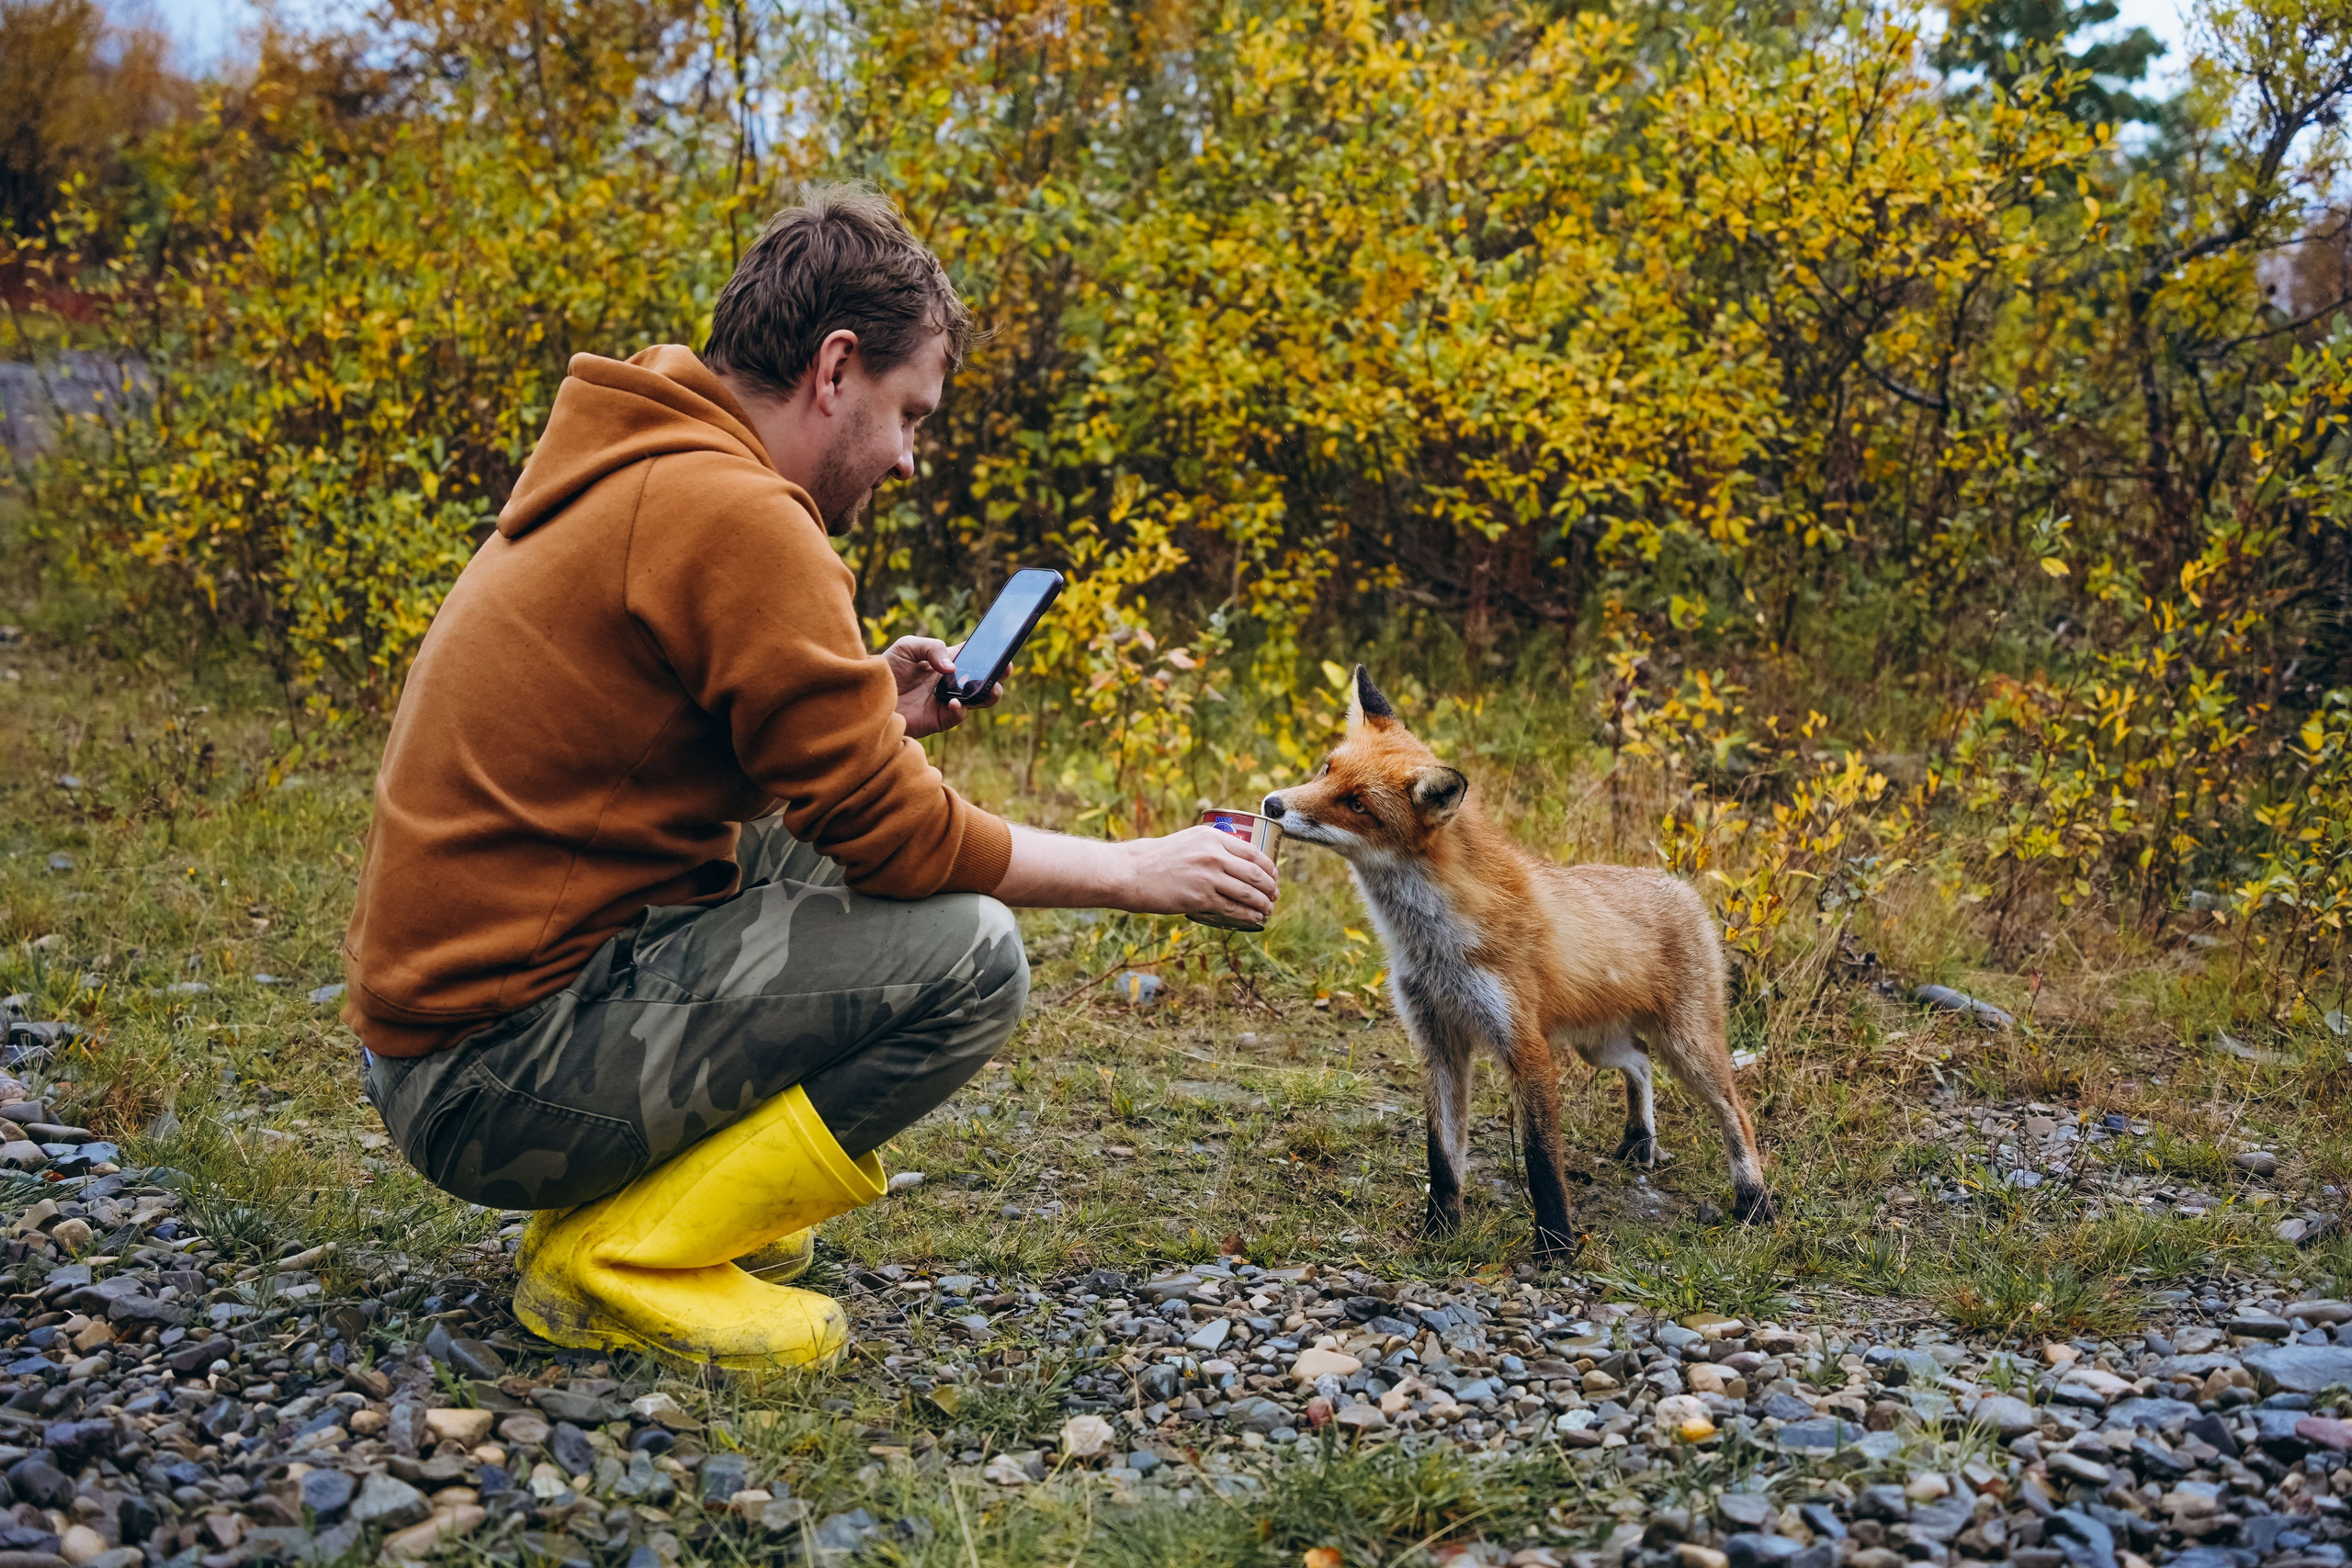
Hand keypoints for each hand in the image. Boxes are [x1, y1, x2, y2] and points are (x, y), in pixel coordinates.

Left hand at [883, 636, 1000, 738]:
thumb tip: (952, 668)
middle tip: (1005, 668)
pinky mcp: (939, 719)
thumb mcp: (908, 647)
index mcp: (947, 662)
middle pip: (984, 679)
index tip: (1002, 650)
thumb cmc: (886, 668)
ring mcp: (947, 701)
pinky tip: (954, 701)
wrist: (865, 696)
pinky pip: (958, 715)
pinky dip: (960, 708)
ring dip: (989, 694)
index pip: (975, 656)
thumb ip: (932, 648)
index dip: (990, 654)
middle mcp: (951, 682)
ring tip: (990, 687)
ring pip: (979, 700)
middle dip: (999, 674)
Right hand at [1120, 824, 1279, 922]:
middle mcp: (1213, 855)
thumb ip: (1213, 847)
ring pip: (1248, 893)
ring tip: (1268, 909)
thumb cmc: (1159, 858)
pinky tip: (1254, 918)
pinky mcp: (1200, 898)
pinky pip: (1233, 909)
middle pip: (1255, 874)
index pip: (1252, 853)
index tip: (1274, 876)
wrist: (1133, 872)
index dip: (1269, 868)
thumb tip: (1236, 861)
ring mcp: (1208, 877)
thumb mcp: (1189, 841)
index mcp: (1212, 837)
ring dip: (1263, 904)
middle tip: (1274, 896)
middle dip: (1270, 888)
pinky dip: (1248, 915)